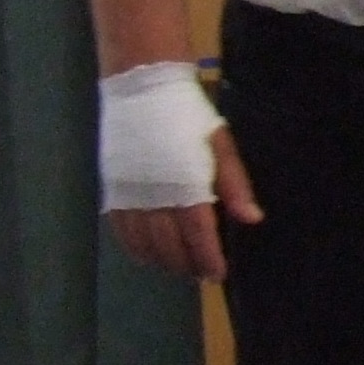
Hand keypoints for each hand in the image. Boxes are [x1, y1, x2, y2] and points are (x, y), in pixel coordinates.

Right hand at [105, 128, 261, 281]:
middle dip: (186, 264)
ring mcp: (129, 196)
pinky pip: (120, 230)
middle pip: (169, 245)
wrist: (140, 89)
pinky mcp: (112, 190)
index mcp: (186, 186)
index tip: (217, 274)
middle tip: (199, 275)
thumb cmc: (186, 116)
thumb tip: (252, 219)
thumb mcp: (219, 145)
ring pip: (143, 243)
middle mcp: (154, 197)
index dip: (208, 258)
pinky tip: (145, 255)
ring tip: (177, 268)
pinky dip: (133, 248)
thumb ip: (234, 185)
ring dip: (161, 260)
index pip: (198, 235)